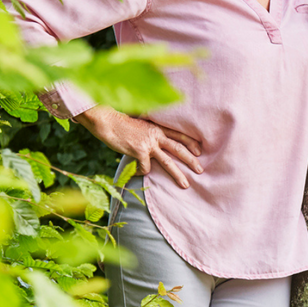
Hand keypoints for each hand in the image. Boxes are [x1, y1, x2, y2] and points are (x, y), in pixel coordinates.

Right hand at [76, 106, 202, 189]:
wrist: (107, 121)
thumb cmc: (121, 124)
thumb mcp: (140, 126)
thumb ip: (150, 134)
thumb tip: (156, 147)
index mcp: (157, 128)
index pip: (179, 135)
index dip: (191, 143)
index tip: (200, 152)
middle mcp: (156, 135)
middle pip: (178, 149)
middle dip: (191, 161)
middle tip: (201, 170)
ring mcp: (148, 143)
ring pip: (168, 162)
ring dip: (178, 174)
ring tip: (185, 185)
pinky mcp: (139, 152)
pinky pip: (145, 168)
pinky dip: (141, 172)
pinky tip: (136, 171)